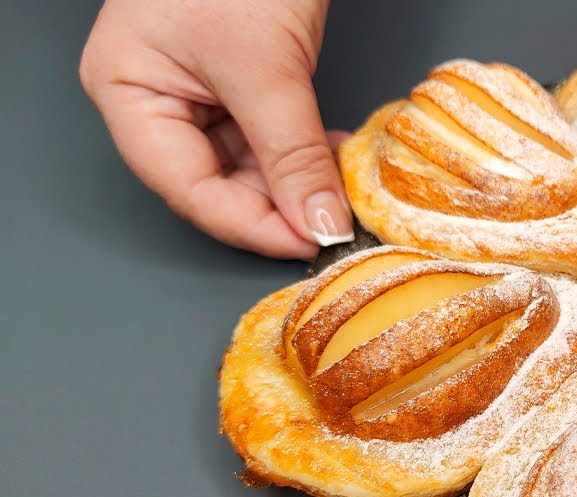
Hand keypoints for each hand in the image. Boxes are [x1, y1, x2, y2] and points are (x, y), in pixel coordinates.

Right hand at [79, 0, 351, 258]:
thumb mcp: (264, 66)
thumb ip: (292, 153)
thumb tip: (318, 223)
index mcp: (126, 90)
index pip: (185, 187)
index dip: (248, 225)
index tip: (308, 242)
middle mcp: (154, 96)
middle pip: (215, 182)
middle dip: (279, 203)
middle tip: (333, 219)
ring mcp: (197, 88)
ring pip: (249, 165)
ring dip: (298, 180)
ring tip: (342, 183)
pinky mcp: (240, 80)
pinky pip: (270, 136)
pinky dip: (304, 151)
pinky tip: (337, 154)